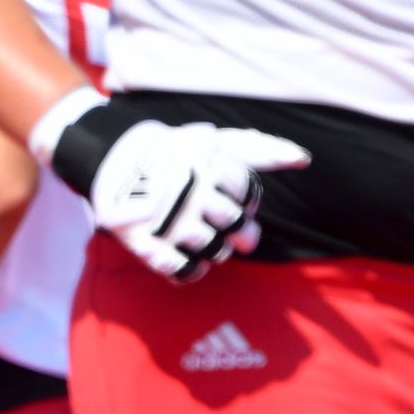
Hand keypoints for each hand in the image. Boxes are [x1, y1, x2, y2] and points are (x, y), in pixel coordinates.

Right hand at [86, 120, 306, 280]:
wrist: (109, 158)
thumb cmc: (172, 152)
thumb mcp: (213, 142)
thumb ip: (260, 149)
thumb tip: (303, 159)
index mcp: (205, 162)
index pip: (246, 190)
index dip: (242, 196)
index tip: (224, 191)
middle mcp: (188, 191)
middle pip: (235, 225)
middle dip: (237, 228)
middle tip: (221, 222)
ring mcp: (167, 220)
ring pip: (215, 250)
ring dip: (213, 247)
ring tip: (200, 236)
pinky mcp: (145, 243)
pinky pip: (185, 270)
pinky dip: (191, 268)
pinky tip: (186, 256)